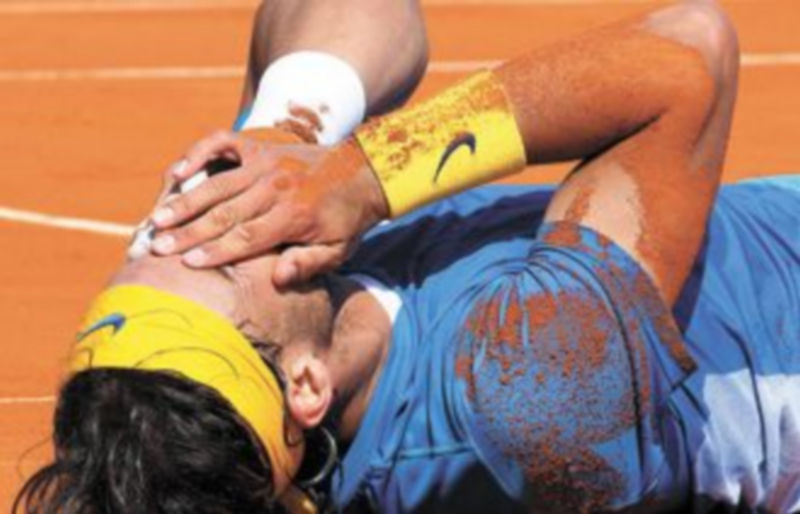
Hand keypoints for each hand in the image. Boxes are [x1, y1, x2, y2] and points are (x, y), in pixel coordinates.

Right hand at [151, 137, 388, 285]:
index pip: (247, 238)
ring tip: (157, 218)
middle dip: (189, 232)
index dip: (215, 251)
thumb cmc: (346, 219)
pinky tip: (177, 170)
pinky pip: (223, 144)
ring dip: (185, 201)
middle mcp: (276, 187)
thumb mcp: (338, 249)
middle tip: (156, 246)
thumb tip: (278, 279)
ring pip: (218, 184)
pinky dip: (198, 153)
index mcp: (294, 216)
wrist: (364, 172)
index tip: (187, 263)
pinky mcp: (260, 147)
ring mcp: (266, 163)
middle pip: (225, 213)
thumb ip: (308, 264)